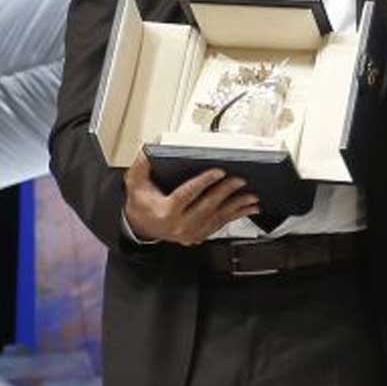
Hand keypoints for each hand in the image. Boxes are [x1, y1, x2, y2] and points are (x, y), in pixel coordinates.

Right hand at [121, 155, 258, 244]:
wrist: (142, 226)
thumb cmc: (141, 202)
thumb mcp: (135, 183)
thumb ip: (141, 166)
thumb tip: (150, 150)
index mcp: (166, 211)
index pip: (187, 194)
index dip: (204, 182)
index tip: (218, 171)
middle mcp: (180, 225)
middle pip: (207, 207)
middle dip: (226, 192)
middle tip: (240, 180)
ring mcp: (191, 233)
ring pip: (218, 218)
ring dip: (237, 206)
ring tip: (251, 197)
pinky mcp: (199, 235)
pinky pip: (220, 225)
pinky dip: (236, 216)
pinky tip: (248, 208)